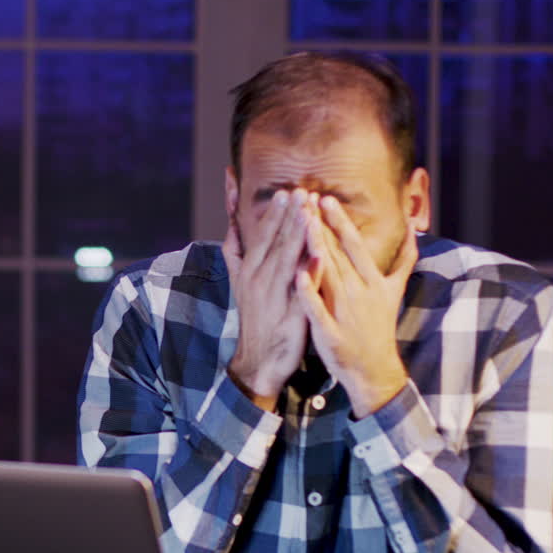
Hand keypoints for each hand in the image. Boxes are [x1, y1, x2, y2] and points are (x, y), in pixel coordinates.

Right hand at [224, 189, 313, 411]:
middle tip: (301, 191)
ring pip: (287, 260)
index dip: (274, 214)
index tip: (286, 192)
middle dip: (288, 216)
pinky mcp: (290, 314)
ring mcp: (275, 297)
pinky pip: (301, 289)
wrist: (258, 360)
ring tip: (309, 212)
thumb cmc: (255, 318)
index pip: (263, 237)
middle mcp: (260, 280)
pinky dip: (309, 272)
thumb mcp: (239, 283)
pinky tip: (320, 256)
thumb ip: (236, 252)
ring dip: (297, 235)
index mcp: (249, 271)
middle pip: (275, 242)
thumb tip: (232, 225)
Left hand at [296, 196, 415, 418]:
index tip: (326, 197)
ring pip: (328, 275)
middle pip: (339, 254)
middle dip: (324, 226)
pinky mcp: (330, 333)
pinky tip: (298, 274)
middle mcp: (359, 293)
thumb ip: (403, 260)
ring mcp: (345, 312)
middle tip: (308, 199)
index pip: (354, 245)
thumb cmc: (378, 327)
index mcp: (372, 282)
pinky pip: (317, 309)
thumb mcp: (394, 291)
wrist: (374, 370)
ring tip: (304, 224)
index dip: (340, 221)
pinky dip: (309, 292)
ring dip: (316, 248)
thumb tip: (415, 230)